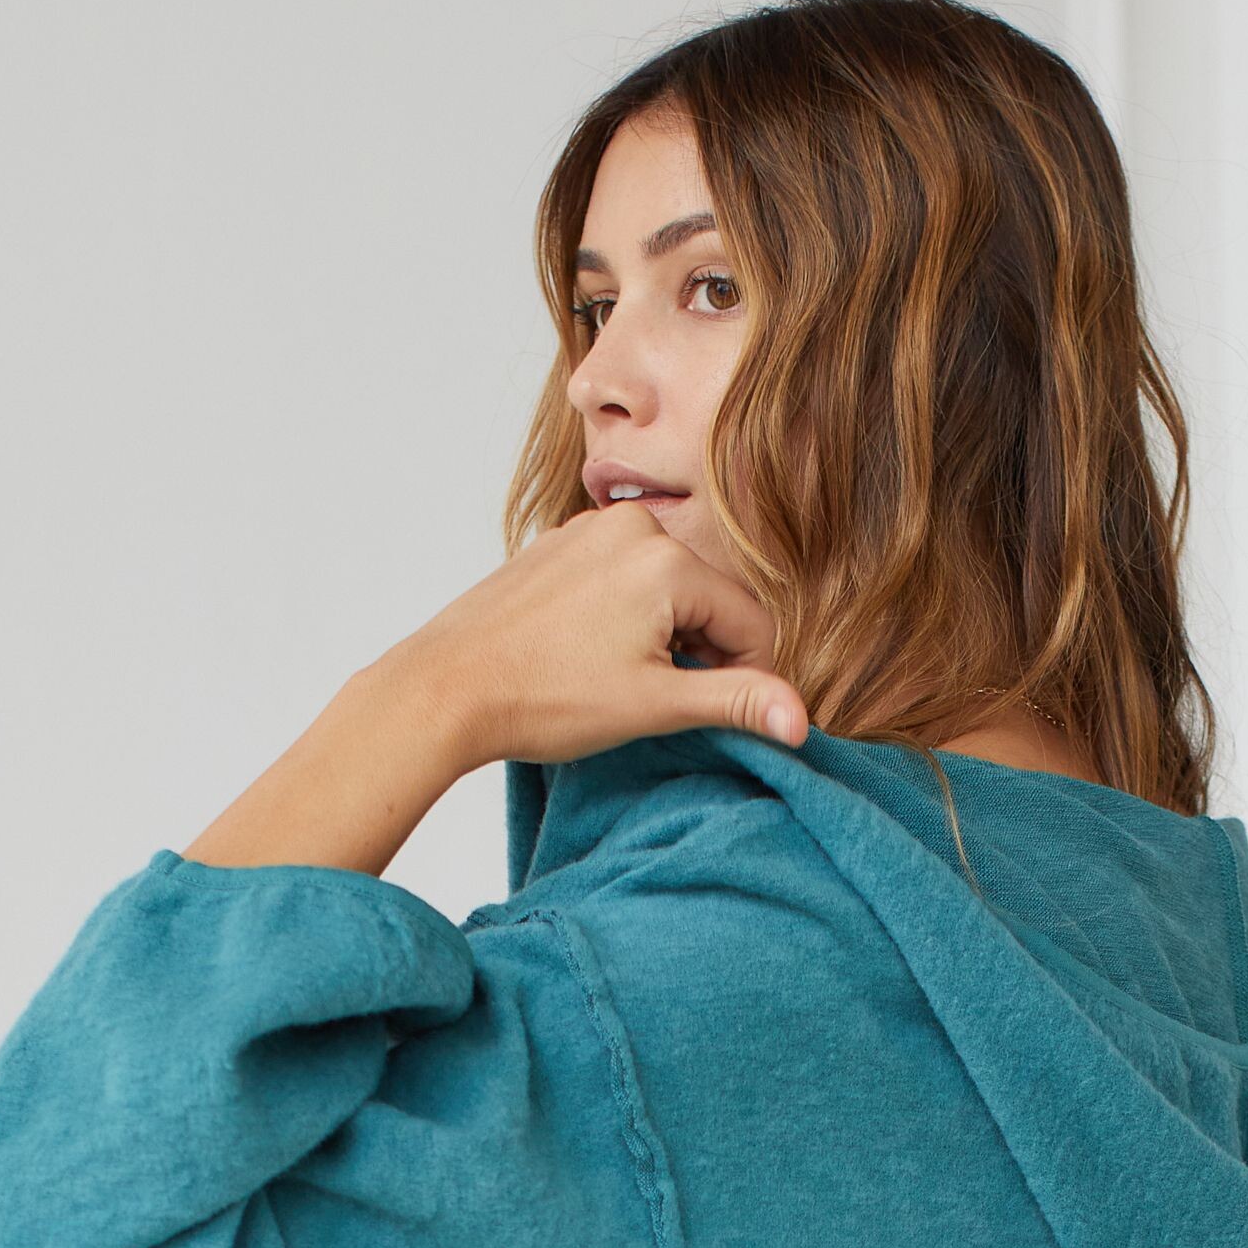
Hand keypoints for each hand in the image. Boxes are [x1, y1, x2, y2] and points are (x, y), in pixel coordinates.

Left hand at [187, 506, 805, 874]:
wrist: (445, 688)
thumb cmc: (542, 698)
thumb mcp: (654, 706)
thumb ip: (735, 702)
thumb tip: (801, 720)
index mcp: (667, 559)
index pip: (750, 624)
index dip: (744, 679)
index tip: (713, 717)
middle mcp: (632, 527)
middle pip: (709, 600)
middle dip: (700, 653)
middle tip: (654, 701)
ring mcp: (590, 531)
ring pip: (666, 591)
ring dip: (663, 638)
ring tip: (613, 680)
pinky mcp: (558, 545)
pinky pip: (620, 580)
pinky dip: (623, 619)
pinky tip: (585, 658)